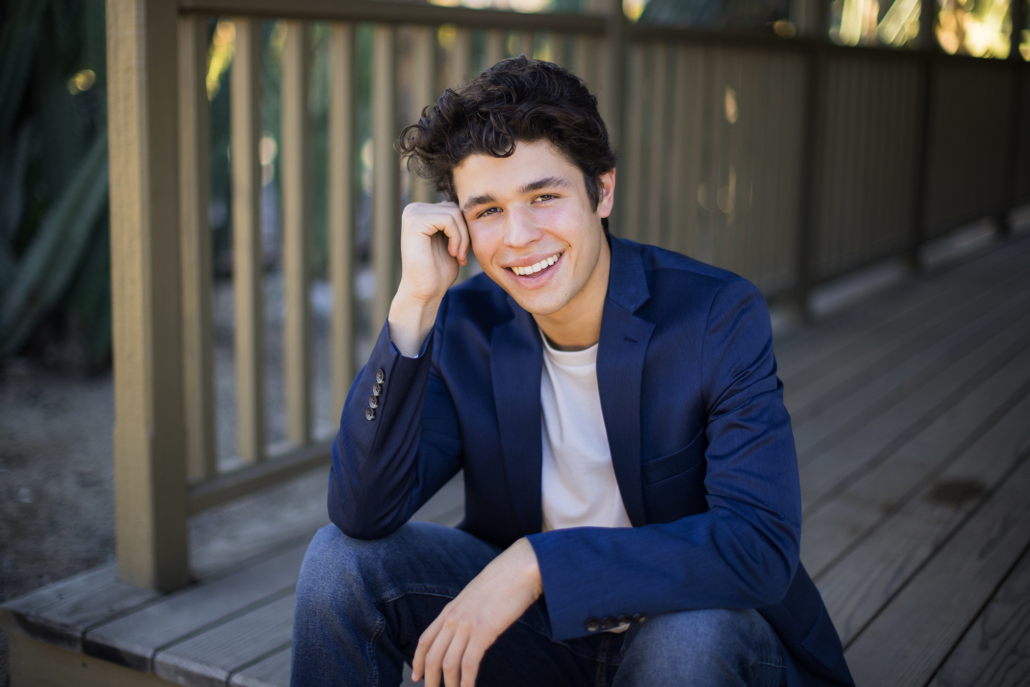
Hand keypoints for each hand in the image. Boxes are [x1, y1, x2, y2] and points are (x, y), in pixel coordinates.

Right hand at [389, 202, 470, 355]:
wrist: (425, 291)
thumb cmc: (438, 271)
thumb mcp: (450, 241)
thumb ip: (454, 223)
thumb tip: (464, 204)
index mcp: (420, 212)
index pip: (453, 208)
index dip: (464, 229)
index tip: (463, 251)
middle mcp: (413, 210)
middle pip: (454, 208)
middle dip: (464, 233)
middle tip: (462, 255)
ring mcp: (412, 214)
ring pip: (454, 213)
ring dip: (463, 237)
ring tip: (458, 256)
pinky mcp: (415, 222)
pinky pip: (448, 219)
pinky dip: (457, 238)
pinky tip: (453, 253)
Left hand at [411, 538, 542, 686]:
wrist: (519, 568)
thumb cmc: (503, 581)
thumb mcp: (476, 595)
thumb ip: (467, 611)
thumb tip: (468, 625)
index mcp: (450, 609)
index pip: (425, 640)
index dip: (418, 661)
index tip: (417, 677)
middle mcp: (453, 618)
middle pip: (433, 657)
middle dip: (430, 680)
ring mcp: (467, 625)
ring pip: (448, 664)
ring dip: (449, 686)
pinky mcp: (484, 631)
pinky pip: (469, 663)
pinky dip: (467, 682)